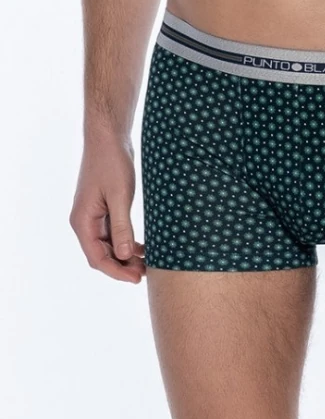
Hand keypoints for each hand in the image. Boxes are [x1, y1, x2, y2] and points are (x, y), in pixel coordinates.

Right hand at [70, 133, 144, 282]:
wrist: (108, 139)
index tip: (137, 279)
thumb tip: (124, 255)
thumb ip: (121, 226)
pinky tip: (142, 247)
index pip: (97, 258)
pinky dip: (126, 243)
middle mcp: (84, 222)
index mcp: (83, 221)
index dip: (117, 272)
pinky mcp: (103, 209)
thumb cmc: (112, 163)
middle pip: (102, 255)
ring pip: (108, 246)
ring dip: (125, 256)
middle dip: (122, 267)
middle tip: (146, 273)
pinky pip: (113, 234)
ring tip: (147, 263)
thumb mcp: (120, 196)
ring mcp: (93, 216)